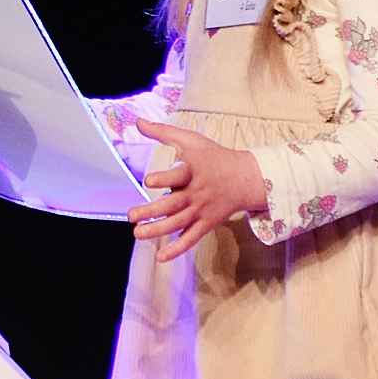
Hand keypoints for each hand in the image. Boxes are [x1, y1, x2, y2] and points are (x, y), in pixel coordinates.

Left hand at [125, 120, 266, 262]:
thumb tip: (138, 122)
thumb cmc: (213, 156)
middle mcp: (196, 193)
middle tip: (132, 215)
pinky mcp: (206, 224)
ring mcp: (201, 211)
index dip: (164, 179)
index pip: (178, 175)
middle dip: (152, 211)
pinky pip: (191, 239)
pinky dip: (177, 249)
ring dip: (158, 230)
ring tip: (138, 233)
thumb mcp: (190, 140)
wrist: (245, 178)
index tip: (148, 181)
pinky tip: (160, 256)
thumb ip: (163, 132)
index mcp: (192, 171)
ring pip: (178, 223)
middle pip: (173, 204)